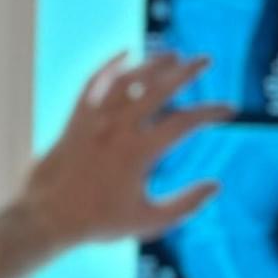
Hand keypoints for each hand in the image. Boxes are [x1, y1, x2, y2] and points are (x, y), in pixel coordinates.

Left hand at [15, 51, 235, 254]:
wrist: (47, 217)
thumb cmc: (99, 222)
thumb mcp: (148, 222)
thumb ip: (186, 204)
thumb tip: (216, 185)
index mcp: (137, 153)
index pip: (184, 123)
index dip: (210, 112)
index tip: (230, 109)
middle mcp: (116, 129)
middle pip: (156, 88)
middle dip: (185, 71)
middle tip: (205, 59)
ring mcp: (94, 120)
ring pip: (126, 80)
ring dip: (151, 63)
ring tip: (172, 54)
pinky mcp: (76, 118)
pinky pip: (93, 82)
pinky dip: (110, 66)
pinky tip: (126, 54)